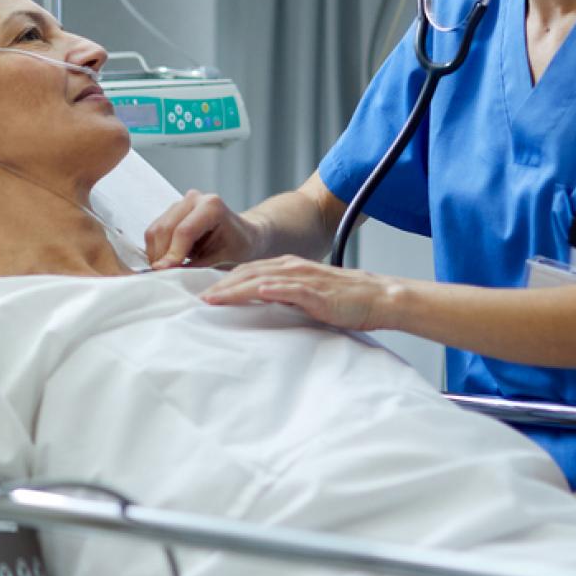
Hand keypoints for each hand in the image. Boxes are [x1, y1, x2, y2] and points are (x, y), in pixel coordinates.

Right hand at [145, 191, 266, 270]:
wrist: (244, 235)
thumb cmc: (240, 247)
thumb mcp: (225, 259)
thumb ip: (198, 265)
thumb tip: (169, 272)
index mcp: (212, 206)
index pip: (184, 231)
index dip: (172, 254)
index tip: (164, 272)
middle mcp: (194, 199)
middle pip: (165, 228)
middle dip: (161, 255)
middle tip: (162, 276)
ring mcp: (180, 203)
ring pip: (155, 229)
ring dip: (156, 253)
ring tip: (165, 271)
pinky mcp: (171, 212)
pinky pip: (154, 231)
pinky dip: (155, 249)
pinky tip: (165, 262)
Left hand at [198, 256, 397, 332]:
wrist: (377, 297)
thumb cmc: (342, 301)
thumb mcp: (305, 296)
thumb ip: (283, 298)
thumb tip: (258, 307)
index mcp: (288, 268)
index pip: (248, 271)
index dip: (224, 280)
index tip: (203, 292)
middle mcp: (292, 268)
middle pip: (248, 272)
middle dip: (222, 285)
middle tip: (198, 297)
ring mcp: (305, 278)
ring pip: (263, 279)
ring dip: (237, 288)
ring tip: (215, 297)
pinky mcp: (318, 293)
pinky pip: (292, 289)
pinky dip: (273, 289)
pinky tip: (257, 292)